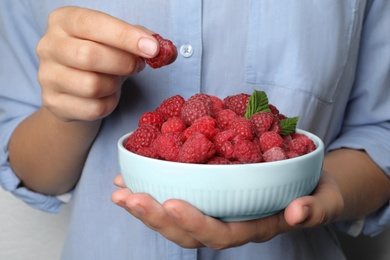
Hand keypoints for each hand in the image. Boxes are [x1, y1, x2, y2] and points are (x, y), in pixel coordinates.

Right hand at [36, 6, 173, 121]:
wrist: (75, 88)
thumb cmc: (100, 57)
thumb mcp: (118, 41)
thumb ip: (142, 40)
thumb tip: (168, 51)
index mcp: (64, 20)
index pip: (93, 24)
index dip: (125, 37)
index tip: (152, 49)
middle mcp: (48, 45)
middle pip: (90, 56)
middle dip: (123, 63)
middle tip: (136, 66)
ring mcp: (47, 76)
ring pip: (92, 86)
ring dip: (115, 85)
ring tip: (116, 80)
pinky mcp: (53, 102)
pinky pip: (92, 108)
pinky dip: (109, 104)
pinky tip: (108, 96)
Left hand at [111, 171, 343, 248]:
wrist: (309, 183)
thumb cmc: (316, 192)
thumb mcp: (324, 199)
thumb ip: (314, 208)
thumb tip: (297, 213)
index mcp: (253, 226)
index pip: (220, 233)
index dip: (194, 222)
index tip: (171, 203)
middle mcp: (229, 222)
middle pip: (187, 231)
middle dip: (155, 217)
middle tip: (127, 197)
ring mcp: (215, 210)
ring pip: (174, 218)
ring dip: (144, 204)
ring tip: (118, 189)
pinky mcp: (208, 195)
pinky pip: (175, 195)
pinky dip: (151, 187)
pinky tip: (130, 176)